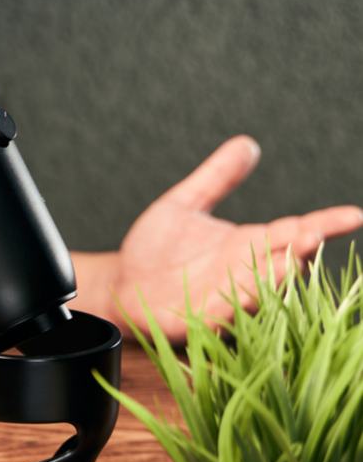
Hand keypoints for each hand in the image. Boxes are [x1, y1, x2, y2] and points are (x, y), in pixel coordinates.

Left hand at [102, 135, 362, 340]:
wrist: (121, 282)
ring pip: (261, 290)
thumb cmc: (156, 247)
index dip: (324, 223)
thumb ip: (216, 177)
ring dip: (276, 279)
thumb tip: (247, 143)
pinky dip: (238, 305)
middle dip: (302, 249)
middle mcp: (245, 272)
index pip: (294, 231)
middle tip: (316, 234)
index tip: (354, 214)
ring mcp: (226, 296)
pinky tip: (247, 293)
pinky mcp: (200, 319)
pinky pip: (225, 315)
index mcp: (248, 244)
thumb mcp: (184, 204)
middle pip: (285, 261)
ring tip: (292, 261)